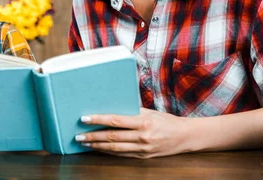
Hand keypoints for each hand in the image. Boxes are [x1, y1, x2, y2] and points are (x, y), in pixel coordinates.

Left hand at [75, 108, 189, 157]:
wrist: (185, 136)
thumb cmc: (165, 120)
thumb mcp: (149, 112)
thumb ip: (131, 111)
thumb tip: (109, 107)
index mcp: (143, 122)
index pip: (116, 120)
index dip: (98, 120)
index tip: (84, 118)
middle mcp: (142, 136)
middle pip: (112, 137)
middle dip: (93, 136)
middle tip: (78, 136)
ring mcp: (143, 148)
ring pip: (115, 148)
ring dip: (97, 146)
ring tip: (84, 143)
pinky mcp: (143, 156)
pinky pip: (122, 154)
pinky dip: (108, 152)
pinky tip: (98, 149)